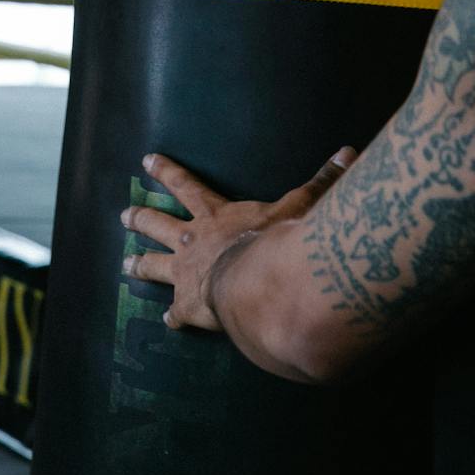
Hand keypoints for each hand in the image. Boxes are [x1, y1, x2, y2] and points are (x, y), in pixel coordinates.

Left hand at [122, 146, 356, 331]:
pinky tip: (168, 322)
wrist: (260, 287)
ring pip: (153, 266)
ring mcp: (186, 275)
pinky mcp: (190, 307)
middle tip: (124, 216)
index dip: (165, 171)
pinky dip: (172, 317)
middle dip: (140, 219)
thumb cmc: (278, 244)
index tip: (145, 161)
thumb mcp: (300, 208)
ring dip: (139, 265)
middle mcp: (191, 241)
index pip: (184, 184)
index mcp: (213, 214)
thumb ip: (323, 183)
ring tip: (124, 265)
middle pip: (156, 224)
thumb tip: (350, 153)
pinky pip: (177, 313)